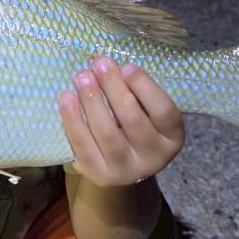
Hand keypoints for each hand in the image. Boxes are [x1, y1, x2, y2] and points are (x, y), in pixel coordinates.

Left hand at [59, 58, 184, 186]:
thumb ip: (136, 92)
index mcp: (171, 137)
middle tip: (99, 64)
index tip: (126, 67)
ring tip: (82, 77)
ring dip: (92, 101)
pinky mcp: (99, 174)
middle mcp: (153, 157)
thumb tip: (108, 66)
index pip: (164, 111)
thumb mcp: (147, 111)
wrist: (119, 163)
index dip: (145, 87)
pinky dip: (73, 120)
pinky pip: (83, 146)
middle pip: (132, 120)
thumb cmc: (135, 125)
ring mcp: (126, 170)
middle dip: (114, 88)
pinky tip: (67, 98)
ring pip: (107, 133)